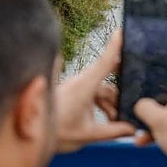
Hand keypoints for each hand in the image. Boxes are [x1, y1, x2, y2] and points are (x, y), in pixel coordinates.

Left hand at [54, 31, 135, 152]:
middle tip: (130, 112)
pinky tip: (108, 123)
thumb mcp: (88, 134)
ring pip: (104, 92)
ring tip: (115, 125)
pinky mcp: (76, 94)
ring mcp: (79, 88)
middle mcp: (82, 83)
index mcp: (84, 87)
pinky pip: (96, 96)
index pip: (104, 62)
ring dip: (111, 107)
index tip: (121, 30)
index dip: (115, 46)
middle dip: (120, 100)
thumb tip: (133, 130)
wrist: (34, 135)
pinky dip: (103, 108)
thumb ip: (113, 131)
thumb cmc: (57, 132)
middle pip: (109, 85)